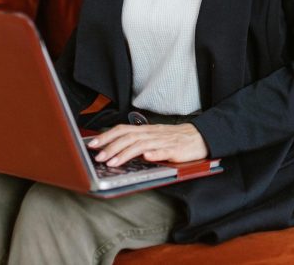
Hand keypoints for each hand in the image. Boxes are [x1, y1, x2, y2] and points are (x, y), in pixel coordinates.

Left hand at [88, 123, 208, 165]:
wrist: (201, 136)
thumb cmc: (176, 139)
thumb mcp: (155, 137)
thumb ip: (139, 141)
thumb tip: (116, 147)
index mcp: (147, 130)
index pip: (123, 130)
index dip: (107, 136)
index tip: (92, 144)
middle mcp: (153, 134)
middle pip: (129, 137)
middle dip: (111, 147)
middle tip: (98, 157)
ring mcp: (164, 141)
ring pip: (142, 145)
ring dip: (126, 153)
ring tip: (113, 163)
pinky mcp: (176, 150)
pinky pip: (164, 150)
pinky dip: (154, 153)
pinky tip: (146, 158)